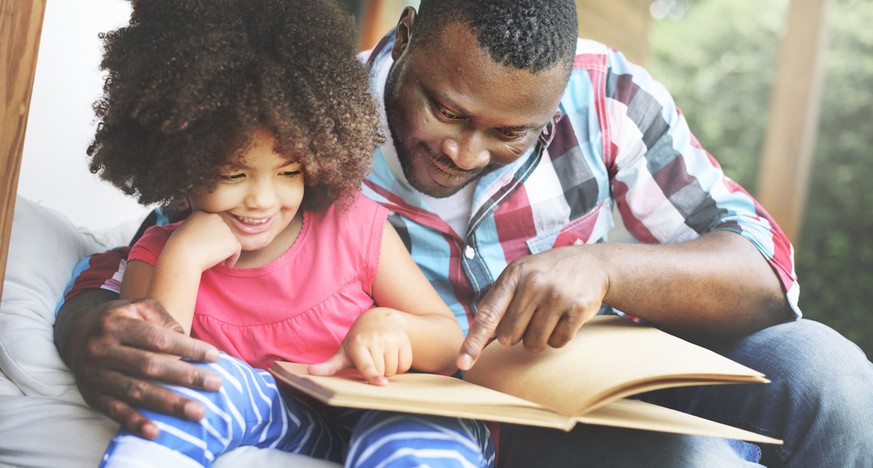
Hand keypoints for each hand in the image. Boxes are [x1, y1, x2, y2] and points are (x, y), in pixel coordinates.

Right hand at [57, 293, 220, 438]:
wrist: (75, 334)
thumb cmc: (119, 320)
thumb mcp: (137, 307)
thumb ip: (163, 319)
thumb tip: (187, 340)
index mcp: (116, 324)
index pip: (158, 338)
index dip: (188, 348)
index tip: (215, 356)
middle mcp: (102, 349)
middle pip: (150, 366)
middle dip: (186, 376)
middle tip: (215, 384)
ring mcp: (95, 374)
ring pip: (136, 391)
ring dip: (168, 404)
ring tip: (198, 412)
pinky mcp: (91, 395)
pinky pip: (114, 411)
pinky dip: (134, 422)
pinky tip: (156, 432)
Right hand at [167, 211, 240, 269]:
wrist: (182, 257)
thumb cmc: (178, 248)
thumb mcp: (184, 231)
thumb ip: (197, 228)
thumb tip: (208, 236)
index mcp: (202, 212)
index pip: (212, 224)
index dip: (210, 237)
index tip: (204, 247)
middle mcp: (215, 217)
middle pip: (222, 231)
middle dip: (219, 242)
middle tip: (210, 254)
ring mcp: (225, 228)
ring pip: (229, 241)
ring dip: (224, 250)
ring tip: (214, 259)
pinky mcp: (232, 240)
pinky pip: (236, 251)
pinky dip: (232, 259)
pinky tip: (224, 264)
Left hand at [308, 308, 412, 385]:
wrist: (377, 319)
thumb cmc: (358, 341)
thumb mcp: (343, 352)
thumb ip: (330, 366)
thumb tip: (311, 372)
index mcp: (358, 344)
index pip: (367, 365)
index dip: (373, 376)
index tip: (381, 383)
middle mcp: (376, 340)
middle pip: (382, 372)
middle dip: (378, 374)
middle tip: (372, 362)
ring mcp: (391, 338)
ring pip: (394, 369)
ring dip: (389, 370)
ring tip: (381, 358)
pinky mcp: (404, 339)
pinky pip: (405, 364)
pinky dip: (400, 365)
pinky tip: (392, 355)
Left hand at [457, 246, 608, 369]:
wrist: (592, 264)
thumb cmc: (546, 274)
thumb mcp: (519, 276)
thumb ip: (496, 303)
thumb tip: (477, 340)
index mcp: (513, 275)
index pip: (488, 315)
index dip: (473, 341)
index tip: (462, 362)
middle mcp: (534, 283)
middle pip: (510, 336)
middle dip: (517, 334)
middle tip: (531, 314)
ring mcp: (557, 296)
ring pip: (534, 344)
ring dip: (538, 338)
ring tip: (548, 315)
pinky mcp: (578, 309)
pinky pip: (557, 343)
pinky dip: (558, 337)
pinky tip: (564, 317)